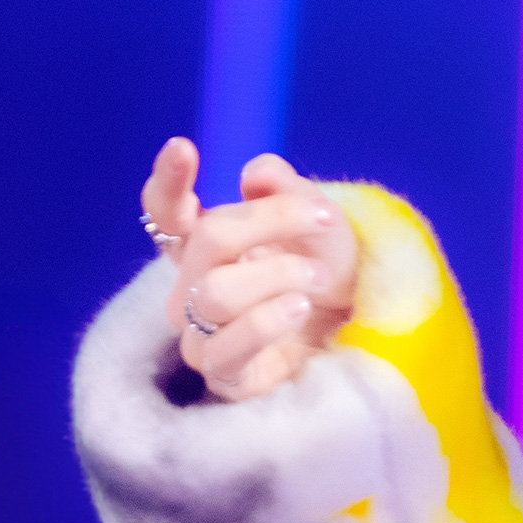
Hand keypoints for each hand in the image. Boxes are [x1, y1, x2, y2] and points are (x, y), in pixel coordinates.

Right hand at [141, 137, 358, 401]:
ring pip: (217, 291)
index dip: (169, 182)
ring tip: (317, 279)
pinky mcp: (224, 375)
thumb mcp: (317, 220)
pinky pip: (229, 346)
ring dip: (278, 274)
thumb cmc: (326, 272)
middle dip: (270, 220)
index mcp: (202, 245)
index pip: (166, 212)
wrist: (356, 336)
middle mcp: (192, 288)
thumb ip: (286, 190)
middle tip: (322, 218)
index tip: (184, 148)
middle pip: (209, 238)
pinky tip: (297, 307)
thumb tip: (255, 175)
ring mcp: (202, 333)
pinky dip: (268, 321)